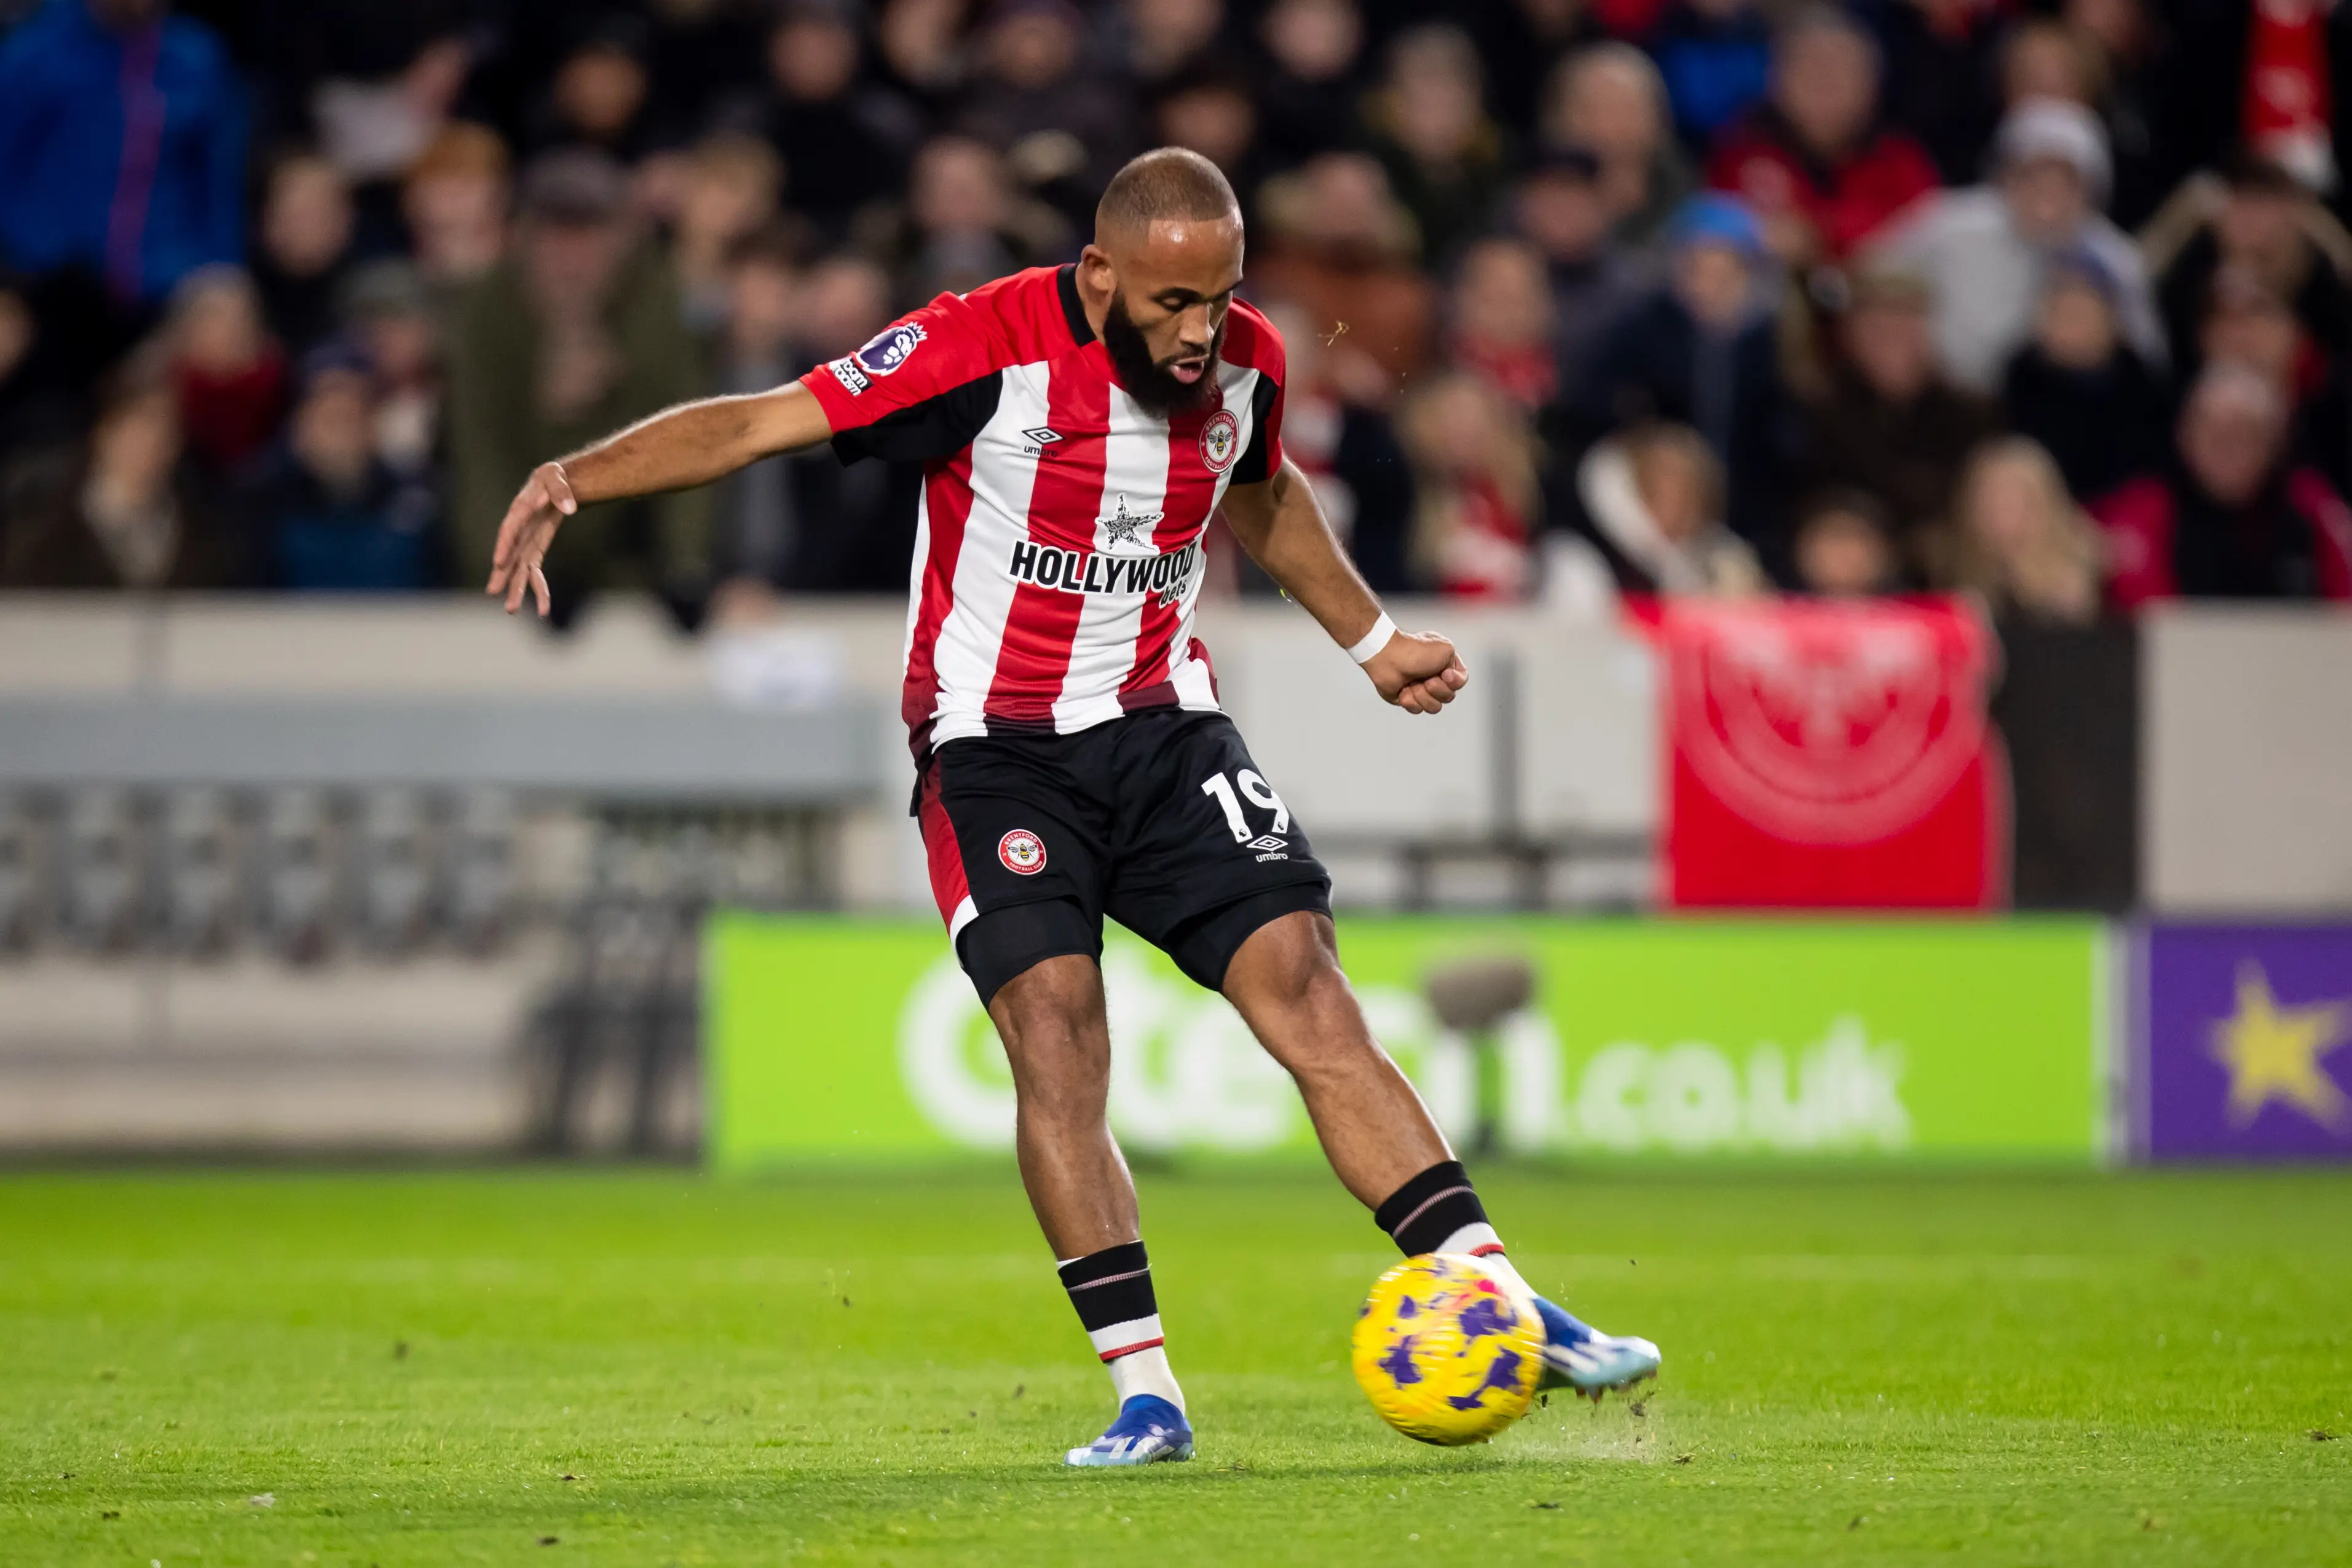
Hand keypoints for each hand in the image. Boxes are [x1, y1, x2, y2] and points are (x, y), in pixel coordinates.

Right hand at [486, 461, 576, 616]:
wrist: (551, 483)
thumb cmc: (552, 478)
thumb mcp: (556, 476)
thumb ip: (562, 491)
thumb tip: (571, 509)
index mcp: (520, 509)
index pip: (509, 529)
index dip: (503, 545)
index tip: (498, 562)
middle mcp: (518, 530)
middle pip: (509, 554)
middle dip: (502, 573)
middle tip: (493, 591)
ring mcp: (524, 542)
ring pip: (519, 568)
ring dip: (516, 588)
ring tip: (511, 610)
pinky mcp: (534, 550)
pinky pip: (534, 572)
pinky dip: (539, 588)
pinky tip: (543, 609)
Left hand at [1364, 629, 1467, 713]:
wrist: (1388, 657)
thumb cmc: (1415, 650)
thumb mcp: (1447, 650)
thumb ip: (1457, 667)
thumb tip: (1448, 681)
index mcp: (1445, 664)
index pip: (1460, 682)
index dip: (1454, 682)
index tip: (1444, 673)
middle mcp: (1435, 677)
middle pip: (1448, 697)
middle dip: (1436, 689)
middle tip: (1425, 677)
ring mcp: (1421, 689)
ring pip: (1434, 707)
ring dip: (1422, 695)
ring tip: (1412, 682)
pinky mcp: (1408, 698)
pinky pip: (1418, 709)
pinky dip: (1410, 700)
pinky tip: (1403, 689)